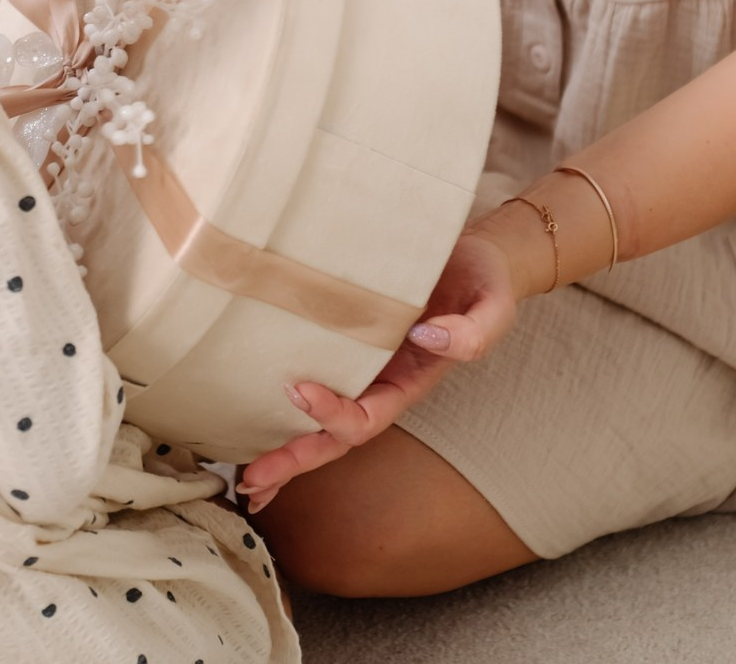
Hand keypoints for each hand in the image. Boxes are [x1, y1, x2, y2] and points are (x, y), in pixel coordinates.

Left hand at [239, 225, 521, 514]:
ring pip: (318, 419)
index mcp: (411, 381)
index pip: (368, 416)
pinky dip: (281, 403)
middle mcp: (382, 382)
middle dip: (295, 460)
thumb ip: (471, 332)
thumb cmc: (484, 281)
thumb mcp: (492, 306)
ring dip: (282, 448)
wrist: (476, 256)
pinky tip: (249, 413)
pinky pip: (312, 375)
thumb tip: (426, 337)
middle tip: (251, 480)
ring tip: (242, 478)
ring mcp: (361, 365)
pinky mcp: (343, 338)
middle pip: (334, 436)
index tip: (298, 389)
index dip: (333, 414)